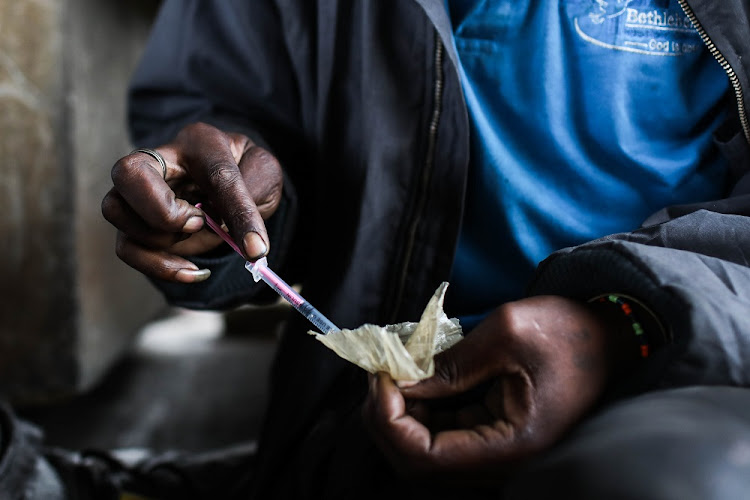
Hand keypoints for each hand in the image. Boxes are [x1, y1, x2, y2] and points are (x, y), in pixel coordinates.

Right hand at [101, 122, 282, 282]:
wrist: (234, 184)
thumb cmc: (247, 174)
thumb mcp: (266, 176)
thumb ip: (256, 197)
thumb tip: (250, 244)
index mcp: (202, 143)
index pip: (216, 174)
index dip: (237, 212)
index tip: (257, 247)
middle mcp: (162, 160)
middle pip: (128, 173)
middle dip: (163, 212)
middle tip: (199, 224)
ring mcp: (141, 191)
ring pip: (115, 210)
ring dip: (158, 238)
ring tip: (195, 237)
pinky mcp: (137, 223)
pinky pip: (127, 247)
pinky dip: (158, 267)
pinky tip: (192, 272)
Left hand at [363, 295, 631, 484]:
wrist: (614, 337)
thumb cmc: (570, 333)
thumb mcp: (507, 333)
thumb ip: (450, 363)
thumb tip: (399, 379)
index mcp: (511, 445)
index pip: (425, 458)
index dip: (390, 419)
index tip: (382, 375)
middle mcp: (501, 459)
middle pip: (417, 461)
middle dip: (387, 416)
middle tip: (379, 371)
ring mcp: (496, 448)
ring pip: (425, 448)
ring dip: (399, 411)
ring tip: (393, 368)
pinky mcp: (492, 433)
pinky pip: (442, 432)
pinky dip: (419, 406)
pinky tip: (413, 374)